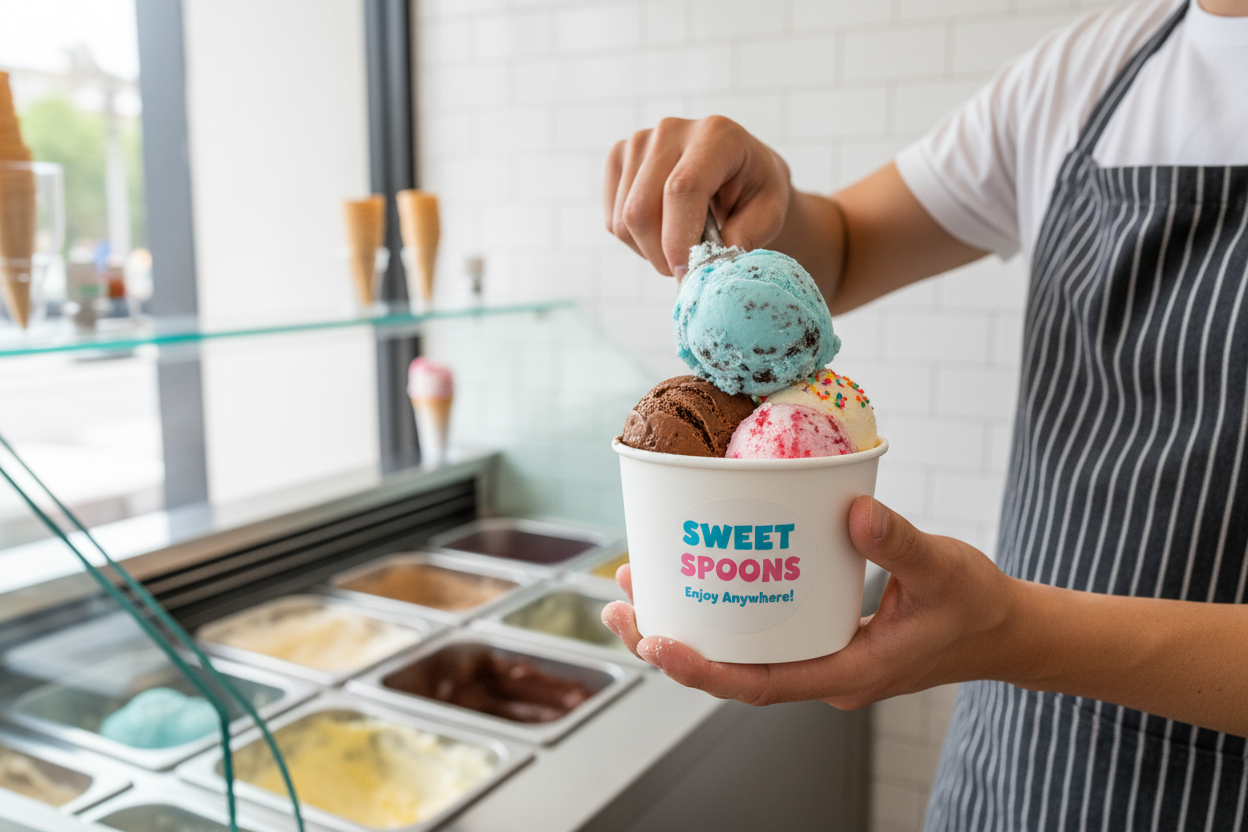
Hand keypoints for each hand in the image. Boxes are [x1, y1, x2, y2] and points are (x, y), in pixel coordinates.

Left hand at [601, 496, 1021, 708]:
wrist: (1003, 629)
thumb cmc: (975, 607)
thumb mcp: (944, 570)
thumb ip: (900, 544)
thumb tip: (852, 512)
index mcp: (845, 671)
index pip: (757, 684)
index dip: (701, 669)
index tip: (654, 641)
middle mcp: (821, 671)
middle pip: (728, 671)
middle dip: (668, 642)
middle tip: (620, 600)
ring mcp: (817, 656)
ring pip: (736, 651)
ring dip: (684, 622)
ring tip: (635, 586)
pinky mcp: (819, 634)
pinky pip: (757, 630)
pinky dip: (721, 606)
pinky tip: (697, 574)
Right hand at [603, 116, 792, 279]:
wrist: (739, 171)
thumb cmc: (756, 192)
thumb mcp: (770, 215)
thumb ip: (744, 238)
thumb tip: (707, 266)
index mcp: (716, 135)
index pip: (681, 189)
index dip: (678, 239)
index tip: (688, 273)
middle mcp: (672, 130)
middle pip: (641, 209)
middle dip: (661, 255)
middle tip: (688, 269)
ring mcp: (640, 141)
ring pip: (623, 221)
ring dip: (650, 251)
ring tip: (681, 244)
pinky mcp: (619, 157)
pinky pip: (612, 221)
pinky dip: (635, 241)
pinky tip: (663, 230)